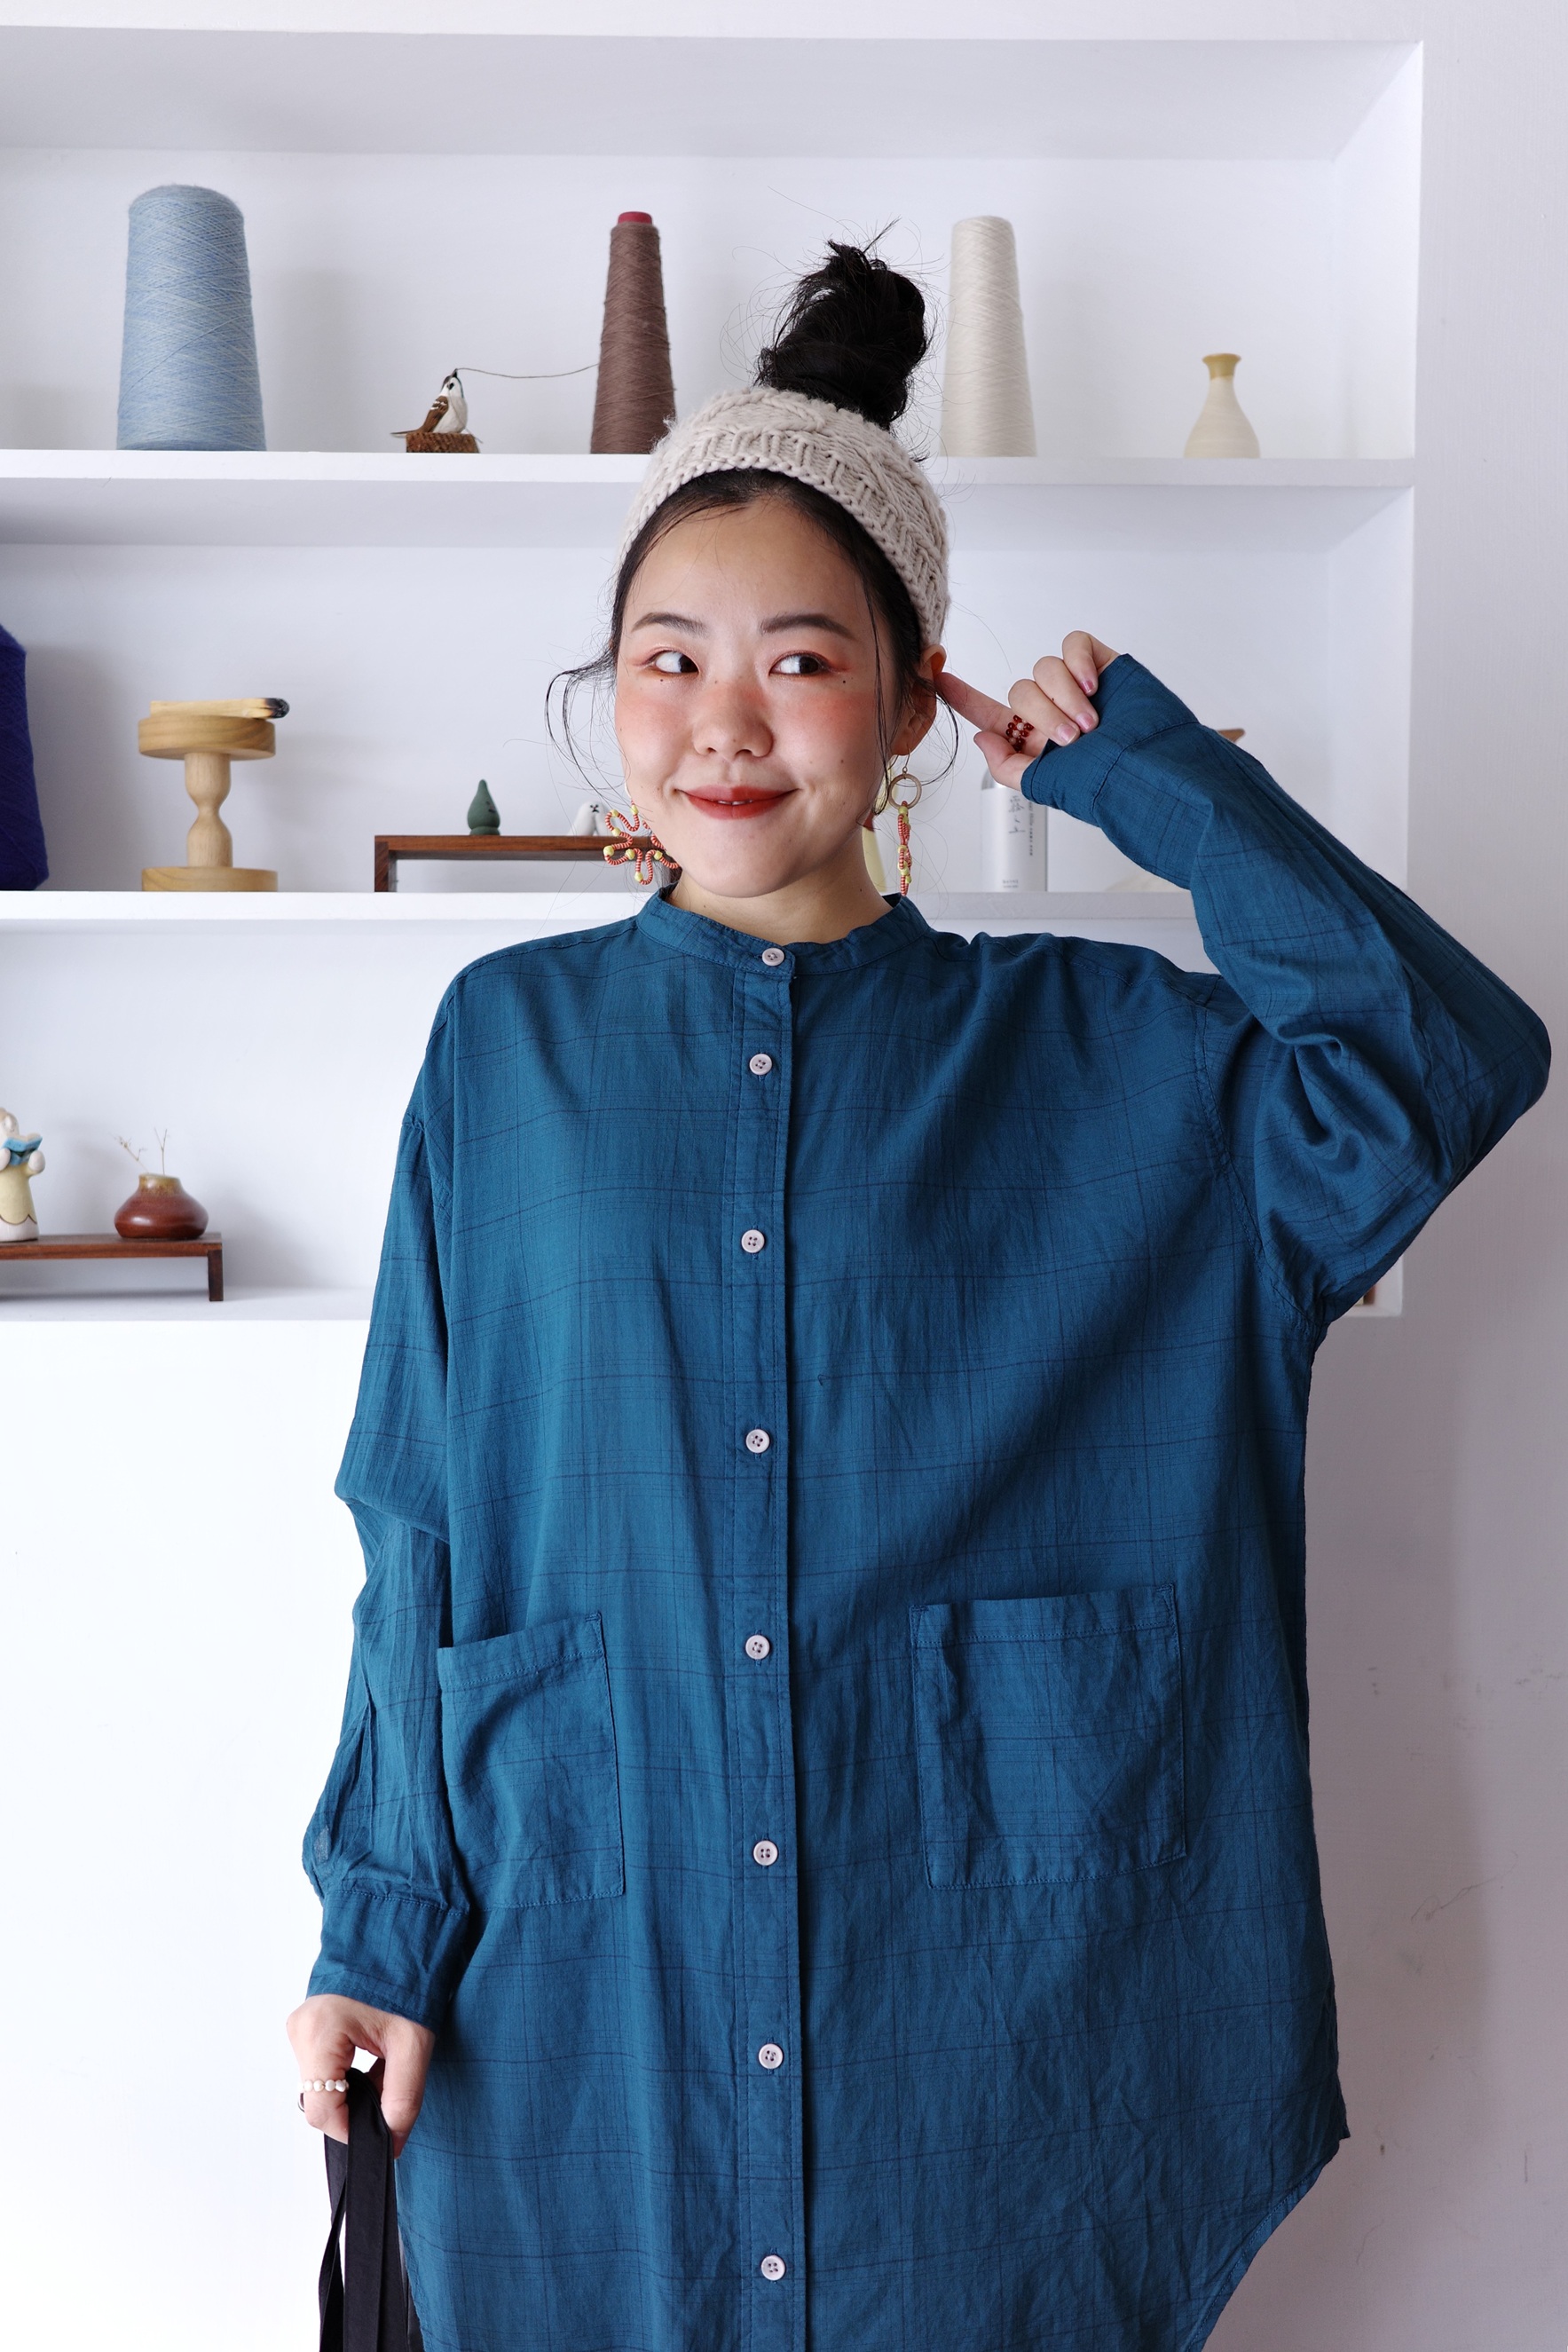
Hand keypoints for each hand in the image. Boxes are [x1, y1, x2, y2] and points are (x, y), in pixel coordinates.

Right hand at [286, 1993, 434, 2154]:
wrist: (399, 1941)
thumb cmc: (406, 1983)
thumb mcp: (413, 2045)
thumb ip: (403, 2099)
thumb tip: (391, 2143)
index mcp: (321, 2030)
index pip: (321, 2111)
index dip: (352, 2130)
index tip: (382, 2129)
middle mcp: (300, 2029)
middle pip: (318, 2100)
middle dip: (354, 2108)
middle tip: (389, 2087)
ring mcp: (299, 2026)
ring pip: (319, 2087)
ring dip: (351, 2090)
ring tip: (382, 2065)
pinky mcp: (305, 2027)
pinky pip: (320, 2069)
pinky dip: (345, 2074)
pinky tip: (368, 2058)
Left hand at [936, 632, 1119, 790]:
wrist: (1149, 766)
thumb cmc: (1105, 783)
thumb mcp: (1045, 785)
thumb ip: (1007, 766)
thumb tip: (982, 737)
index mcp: (1032, 741)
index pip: (989, 713)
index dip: (963, 696)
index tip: (937, 678)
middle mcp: (1051, 712)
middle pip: (1020, 692)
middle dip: (1042, 714)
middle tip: (1071, 737)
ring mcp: (1076, 687)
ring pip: (1044, 669)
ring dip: (1064, 696)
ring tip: (1091, 722)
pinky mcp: (1101, 664)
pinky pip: (1073, 644)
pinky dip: (1078, 662)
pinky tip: (1093, 686)